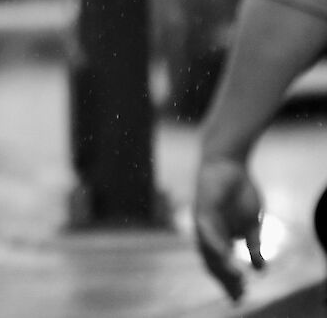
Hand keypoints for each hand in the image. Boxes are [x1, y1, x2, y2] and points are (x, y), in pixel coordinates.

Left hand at [193, 159, 264, 301]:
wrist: (229, 165)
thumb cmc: (239, 193)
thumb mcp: (252, 224)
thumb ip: (253, 245)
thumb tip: (260, 270)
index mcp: (218, 238)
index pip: (220, 265)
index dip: (230, 281)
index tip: (242, 295)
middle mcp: (206, 235)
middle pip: (212, 263)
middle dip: (226, 280)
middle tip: (239, 296)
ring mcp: (202, 224)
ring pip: (209, 252)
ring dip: (222, 267)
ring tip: (237, 280)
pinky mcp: (202, 212)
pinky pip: (207, 233)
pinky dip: (216, 246)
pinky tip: (225, 257)